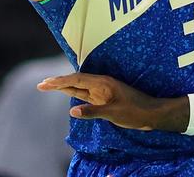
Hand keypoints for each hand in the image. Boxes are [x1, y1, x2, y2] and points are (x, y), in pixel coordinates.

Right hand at [38, 72, 188, 132]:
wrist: (152, 113)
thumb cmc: (135, 112)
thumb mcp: (114, 113)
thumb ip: (93, 111)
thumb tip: (72, 111)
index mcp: (102, 83)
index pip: (76, 80)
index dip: (59, 81)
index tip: (45, 83)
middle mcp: (101, 84)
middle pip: (75, 81)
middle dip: (58, 82)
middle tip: (41, 84)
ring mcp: (103, 91)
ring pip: (79, 87)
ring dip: (64, 86)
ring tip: (49, 85)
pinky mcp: (105, 98)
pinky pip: (86, 93)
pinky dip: (74, 92)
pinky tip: (68, 93)